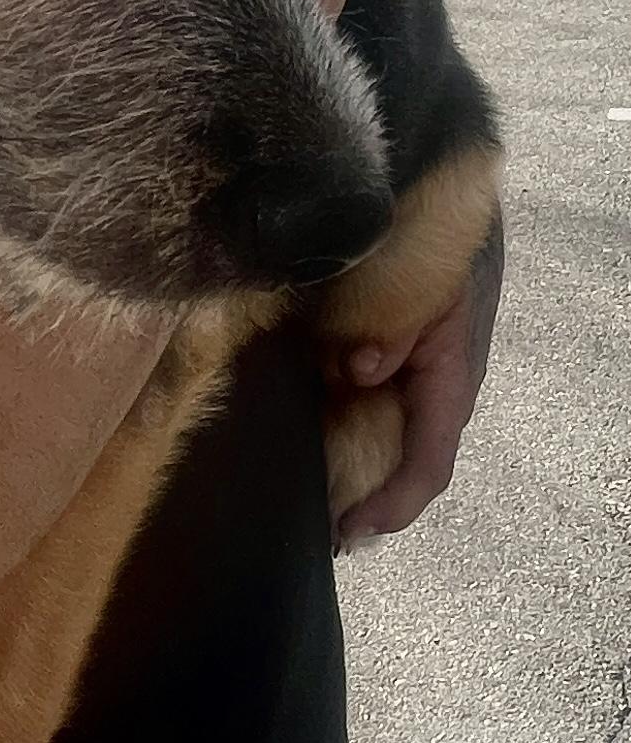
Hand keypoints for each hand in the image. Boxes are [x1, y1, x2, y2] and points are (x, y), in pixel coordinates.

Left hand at [333, 215, 504, 542]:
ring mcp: (399, 384)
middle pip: (399, 464)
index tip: (355, 527)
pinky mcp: (372, 371)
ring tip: (304, 509)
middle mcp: (426, 393)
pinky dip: (330, 437)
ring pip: (374, 445)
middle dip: (363, 500)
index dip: (395, 500)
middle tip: (320, 532)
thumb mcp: (419, 282)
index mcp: (447, 380)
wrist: (421, 209)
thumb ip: (393, 325)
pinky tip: (296, 450)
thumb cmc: (425, 247)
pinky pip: (353, 415)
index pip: (430, 458)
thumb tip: (362, 369)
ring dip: (343, 475)